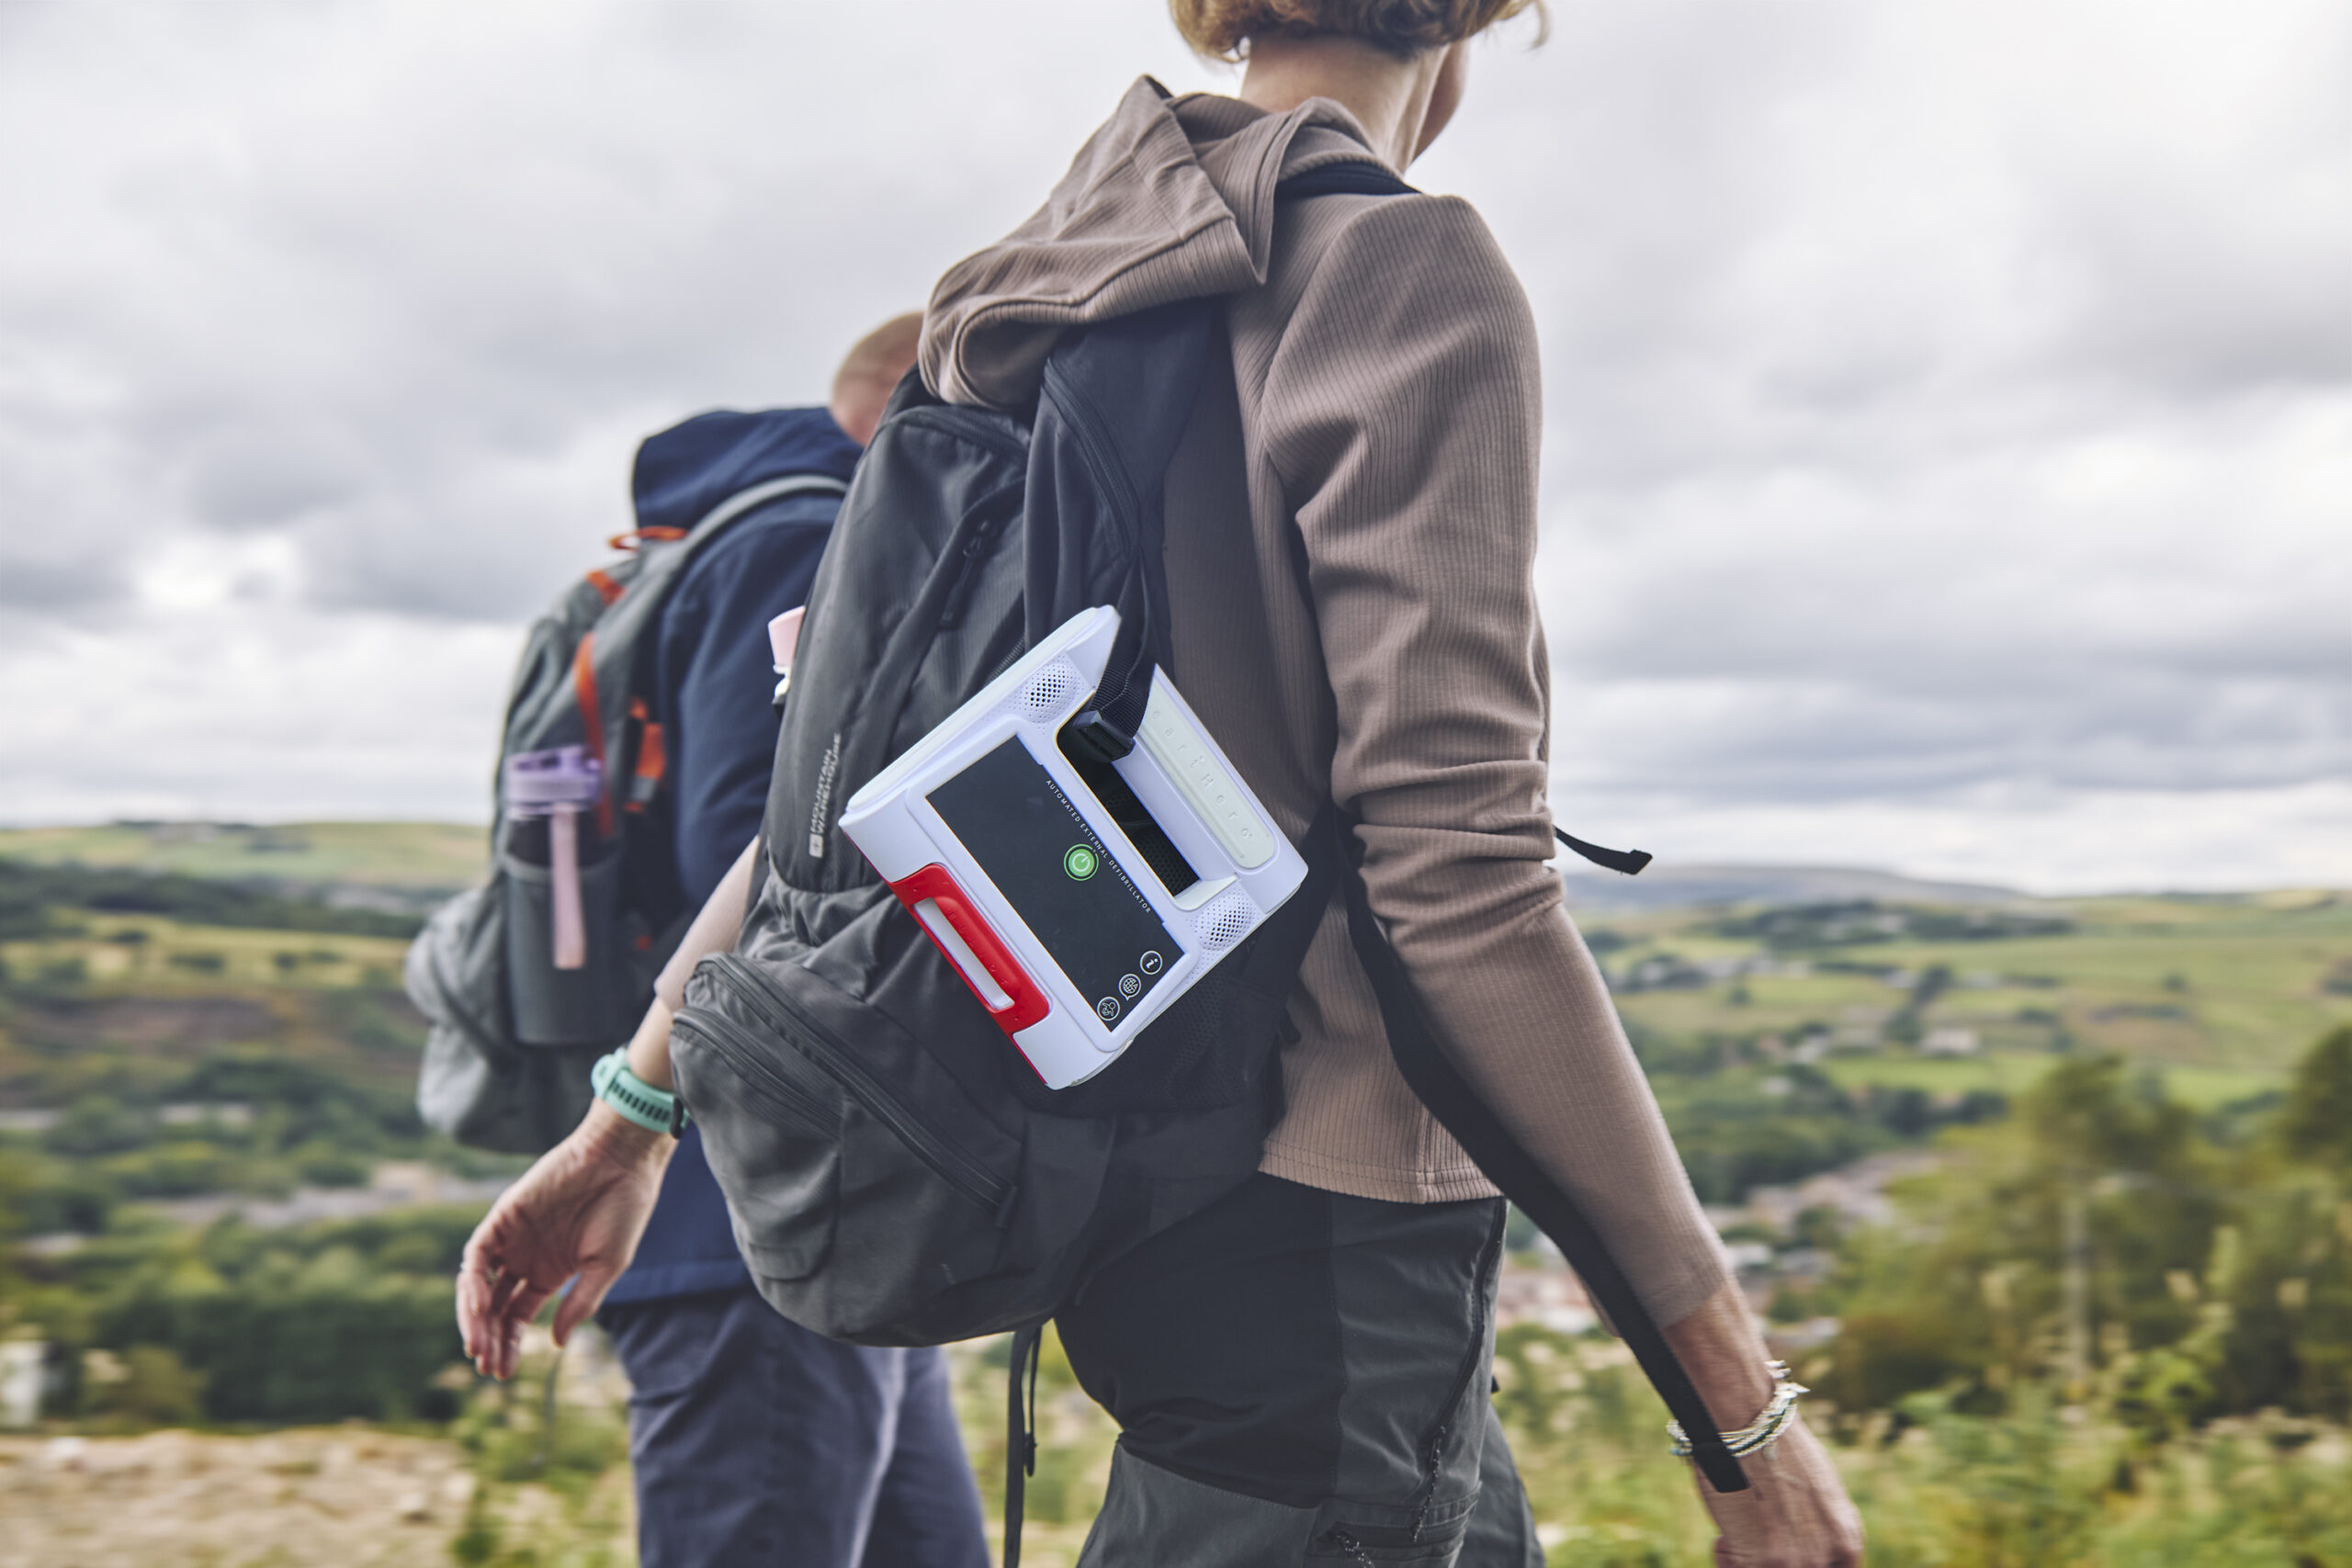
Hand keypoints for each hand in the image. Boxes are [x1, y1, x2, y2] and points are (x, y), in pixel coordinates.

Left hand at [457, 1102, 673, 1378]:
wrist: (622, 1162)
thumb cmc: (624, 1210)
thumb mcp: (607, 1266)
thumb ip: (580, 1303)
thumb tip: (556, 1344)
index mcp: (549, 1274)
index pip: (516, 1317)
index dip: (508, 1344)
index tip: (504, 1373)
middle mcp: (524, 1259)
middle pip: (493, 1307)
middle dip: (488, 1339)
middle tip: (487, 1368)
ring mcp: (511, 1239)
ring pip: (478, 1286)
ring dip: (474, 1317)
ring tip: (479, 1346)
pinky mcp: (503, 1217)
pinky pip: (478, 1255)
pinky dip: (473, 1282)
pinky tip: (481, 1306)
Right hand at [1662, 1283, 1863, 1566]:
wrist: (1750, 1422)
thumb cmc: (1772, 1446)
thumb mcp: (1815, 1490)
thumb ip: (1817, 1524)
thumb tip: (1801, 1537)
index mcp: (1847, 1537)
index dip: (1805, 1563)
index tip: (1782, 1555)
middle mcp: (1831, 1555)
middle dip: (1771, 1560)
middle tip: (1754, 1543)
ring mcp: (1802, 1561)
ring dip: (1746, 1556)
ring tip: (1737, 1529)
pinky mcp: (1769, 1562)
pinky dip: (1725, 1553)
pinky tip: (1724, 1532)